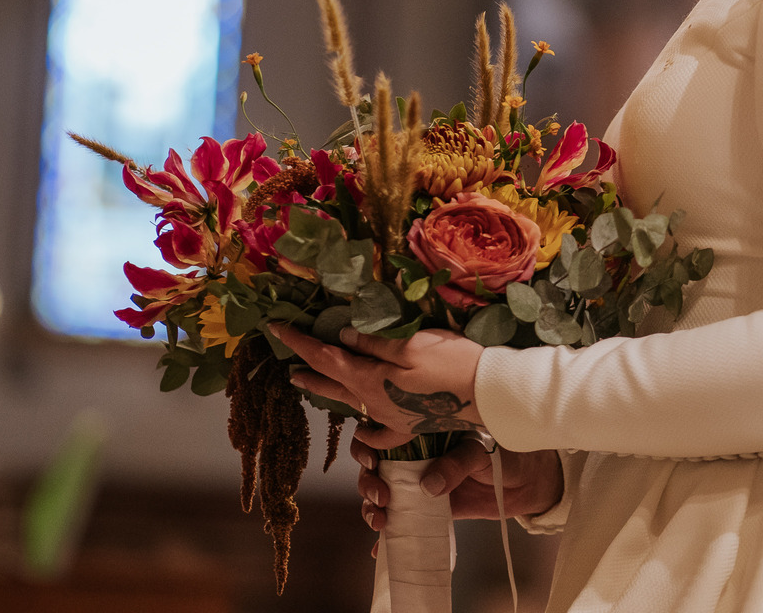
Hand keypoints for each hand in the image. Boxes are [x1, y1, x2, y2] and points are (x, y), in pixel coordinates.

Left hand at [271, 323, 485, 448]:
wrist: (487, 396)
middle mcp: (374, 403)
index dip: (298, 341)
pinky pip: (381, 434)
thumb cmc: (452, 363)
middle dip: (309, 372)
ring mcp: (392, 418)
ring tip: (315, 387)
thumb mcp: (412, 343)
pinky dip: (368, 432)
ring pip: (352, 405)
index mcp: (369, 379)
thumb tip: (344, 336)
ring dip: (331, 393)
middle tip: (288, 368)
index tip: (275, 329)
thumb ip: (375, 341)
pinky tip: (363, 429)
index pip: (324, 356)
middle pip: (332, 384)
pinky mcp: (411, 425)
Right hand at [353, 433, 562, 532]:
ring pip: (383, 493)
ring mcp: (420, 483)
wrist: (529, 482)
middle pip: (375, 465)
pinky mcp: (430, 509)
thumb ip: (457, 462)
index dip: (368, 444)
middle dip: (367, 481)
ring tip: (381, 520)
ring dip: (372, 507)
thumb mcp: (482, 449)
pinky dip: (388, 534)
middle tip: (381, 495)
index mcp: (423, 430)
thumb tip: (429, 485)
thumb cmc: (507, 452)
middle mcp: (416, 455)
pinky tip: (378, 546)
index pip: (383, 431)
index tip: (372, 461)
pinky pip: (402, 519)